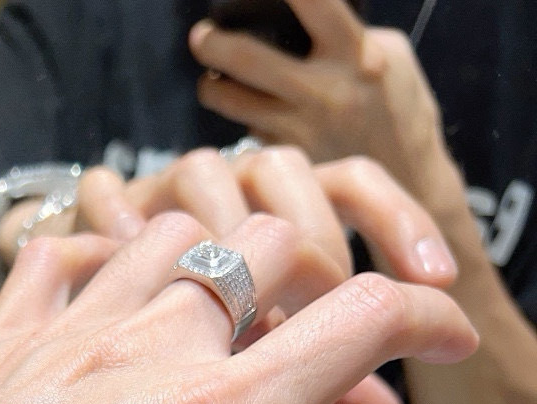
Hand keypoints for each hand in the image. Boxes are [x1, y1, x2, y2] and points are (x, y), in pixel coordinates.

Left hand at [0, 211, 476, 403]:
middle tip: (328, 378)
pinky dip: (103, 257)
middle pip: (270, 250)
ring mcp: (59, 340)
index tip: (448, 347)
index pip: (360, 323)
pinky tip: (111, 308)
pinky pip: (59, 254)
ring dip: (220, 266)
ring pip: (169, 235)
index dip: (429, 320)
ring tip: (231, 337)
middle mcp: (143, 358)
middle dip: (325, 292)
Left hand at [188, 0, 455, 208]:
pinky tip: (245, 112)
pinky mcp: (287, 161)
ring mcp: (301, 130)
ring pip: (232, 102)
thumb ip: (346, 36)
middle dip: (212, 43)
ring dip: (212, 89)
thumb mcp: (388, 57)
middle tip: (201, 37)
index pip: (315, 2)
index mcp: (356, 54)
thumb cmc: (398, 108)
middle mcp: (324, 92)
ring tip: (211, 80)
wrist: (407, 180)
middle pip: (247, 58)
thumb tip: (299, 16)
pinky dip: (240, 119)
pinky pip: (247, 131)